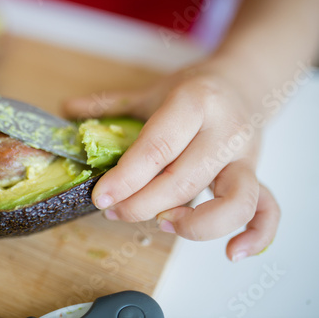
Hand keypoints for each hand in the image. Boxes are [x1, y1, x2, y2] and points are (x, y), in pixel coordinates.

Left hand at [63, 62, 279, 261]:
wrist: (243, 83)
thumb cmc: (194, 91)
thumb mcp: (152, 91)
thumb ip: (109, 103)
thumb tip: (67, 109)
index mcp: (194, 102)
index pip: (158, 148)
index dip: (127, 178)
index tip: (101, 197)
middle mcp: (225, 131)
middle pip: (184, 180)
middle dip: (142, 205)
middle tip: (113, 211)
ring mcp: (246, 156)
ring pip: (234, 201)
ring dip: (194, 224)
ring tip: (162, 224)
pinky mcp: (258, 175)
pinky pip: (267, 211)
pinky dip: (256, 236)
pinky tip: (232, 252)